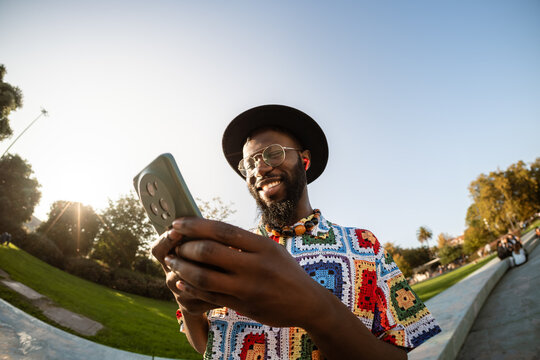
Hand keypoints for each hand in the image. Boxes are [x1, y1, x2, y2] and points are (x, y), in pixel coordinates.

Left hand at [163, 217, 329, 328]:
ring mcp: (248, 287)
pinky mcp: (243, 305)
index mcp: (262, 246)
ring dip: (183, 268)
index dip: (195, 225)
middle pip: (209, 252)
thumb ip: (245, 242)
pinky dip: (191, 288)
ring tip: (172, 262)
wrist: (307, 302)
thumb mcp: (271, 249)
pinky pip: (210, 296)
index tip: (178, 223)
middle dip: (185, 247)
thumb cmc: (286, 271)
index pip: (222, 230)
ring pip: (205, 277)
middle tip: (174, 245)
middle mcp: (255, 265)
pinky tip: (181, 281)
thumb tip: (210, 232)